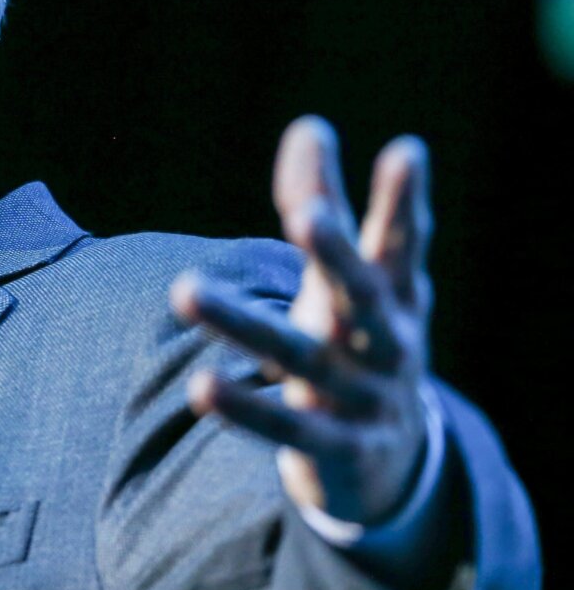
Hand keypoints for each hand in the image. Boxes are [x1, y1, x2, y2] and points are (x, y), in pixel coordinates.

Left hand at [169, 116, 433, 525]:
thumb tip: (309, 126)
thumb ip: (322, 204)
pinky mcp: (336, 448)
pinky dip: (248, 410)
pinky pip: (288, 429)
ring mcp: (364, 399)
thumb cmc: (359, 342)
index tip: (409, 151)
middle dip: (338, 255)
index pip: (402, 242)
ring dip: (241, 323)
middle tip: (306, 215)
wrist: (390, 463)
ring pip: (301, 357)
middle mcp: (388, 344)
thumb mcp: (346, 279)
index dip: (405, 201)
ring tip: (180, 288)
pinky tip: (201, 386)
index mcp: (396, 297)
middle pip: (362, 294)